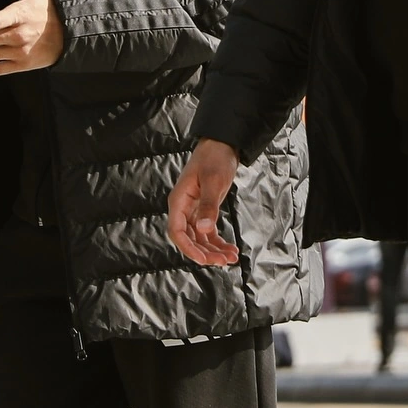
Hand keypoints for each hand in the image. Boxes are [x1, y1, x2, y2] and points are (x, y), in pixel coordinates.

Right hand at [169, 139, 241, 265]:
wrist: (222, 145)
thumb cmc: (214, 158)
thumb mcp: (213, 182)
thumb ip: (208, 206)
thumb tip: (204, 229)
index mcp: (179, 201)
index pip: (177, 231)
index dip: (188, 248)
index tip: (204, 259)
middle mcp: (183, 208)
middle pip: (188, 238)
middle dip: (205, 252)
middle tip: (223, 261)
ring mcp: (193, 210)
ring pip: (199, 238)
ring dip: (213, 250)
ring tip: (230, 258)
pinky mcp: (204, 210)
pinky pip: (208, 232)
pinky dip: (218, 242)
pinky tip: (230, 249)